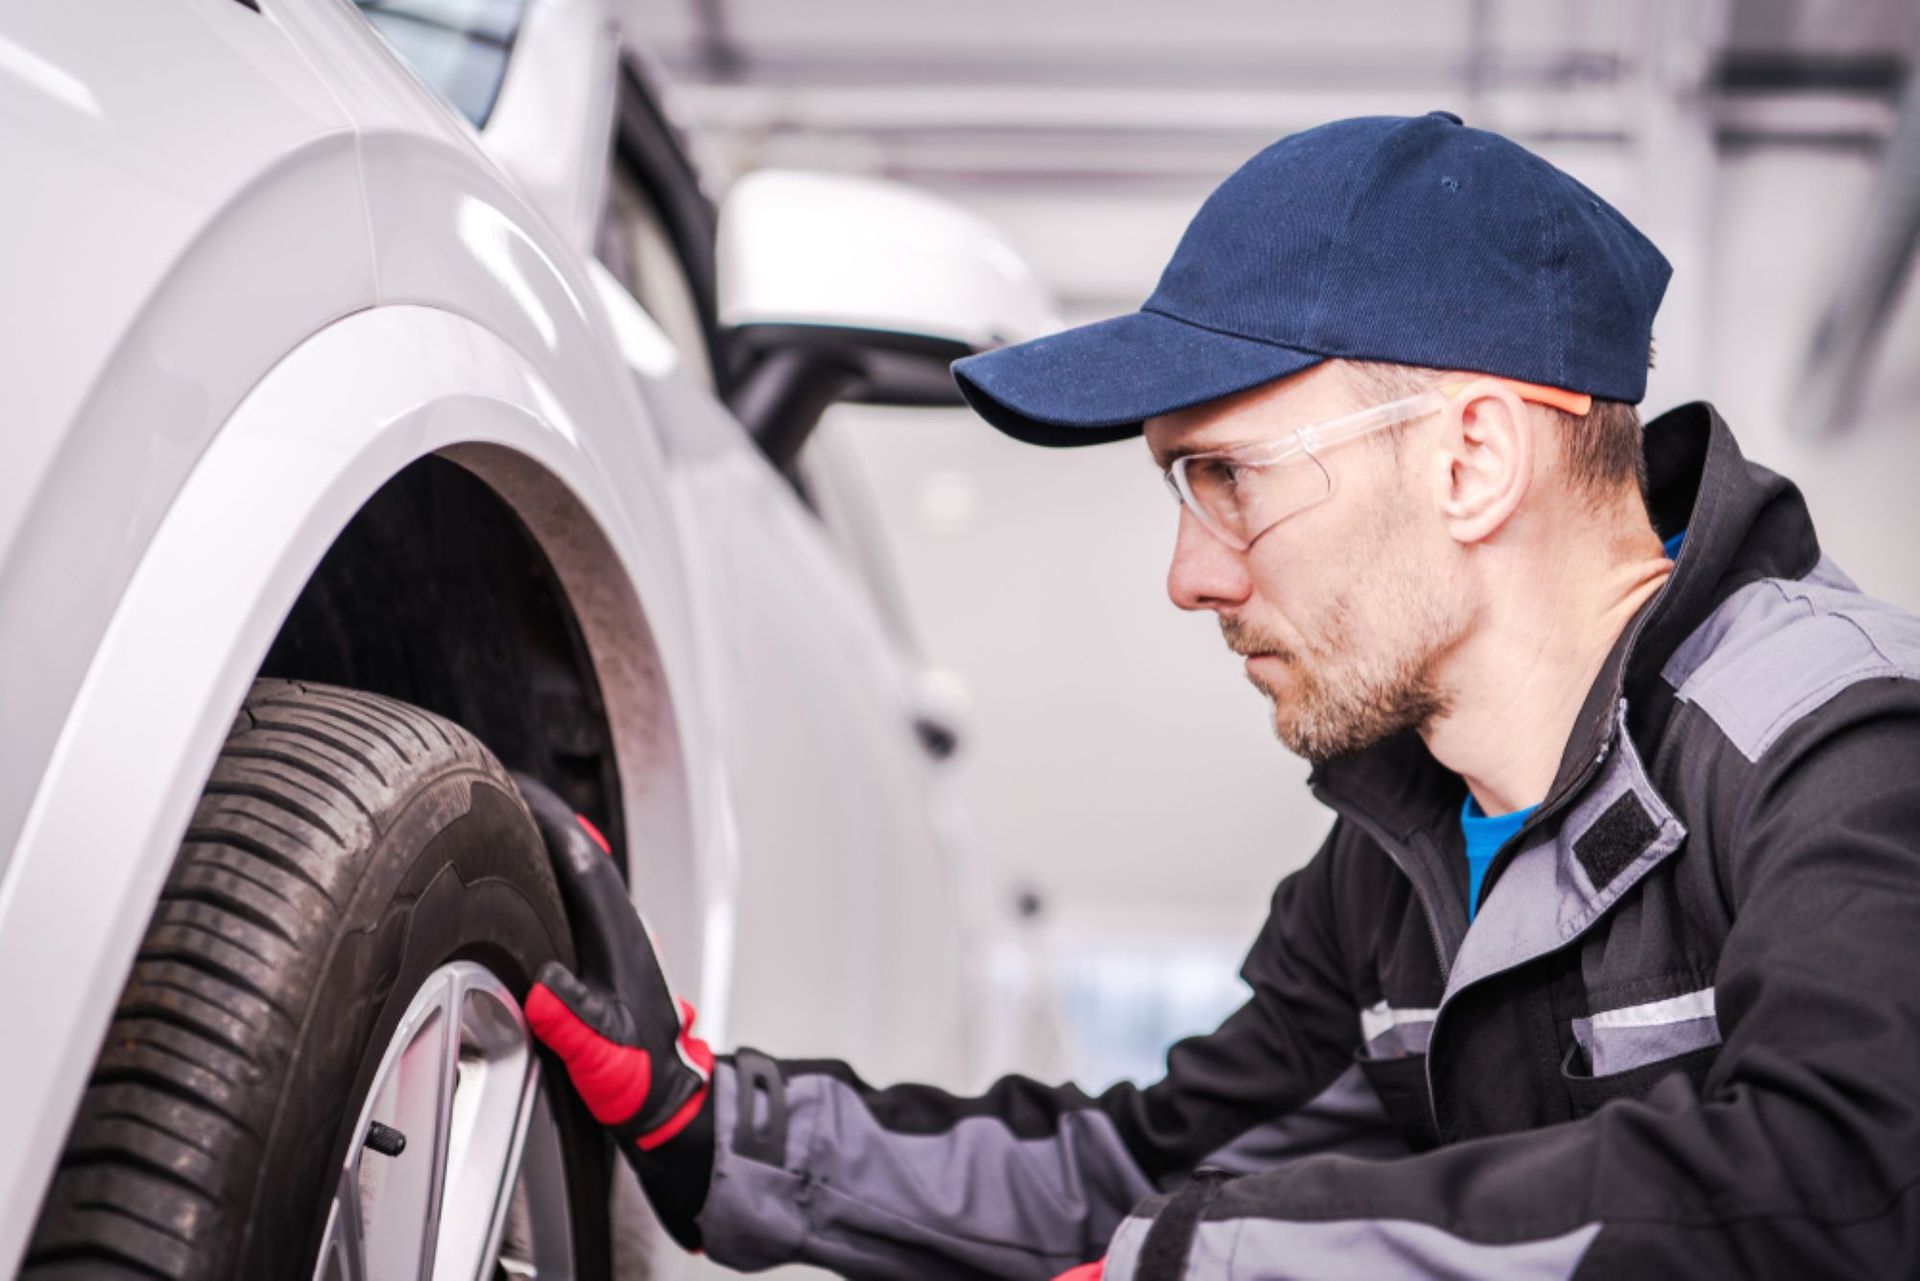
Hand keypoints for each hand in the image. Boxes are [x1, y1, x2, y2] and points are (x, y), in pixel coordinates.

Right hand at [513, 775, 714, 1244]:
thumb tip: (545, 987)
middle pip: (580, 851)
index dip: (547, 820)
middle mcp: (621, 927)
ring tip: (509, 813)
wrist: (671, 1100)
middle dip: (542, 815)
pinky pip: (578, 893)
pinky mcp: (609, 953)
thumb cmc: (640, 1079)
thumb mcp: (602, 1056)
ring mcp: (617, 937)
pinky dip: (554, 869)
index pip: (580, 860)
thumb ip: (573, 1022)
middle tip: (499, 785)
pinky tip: (534, 872)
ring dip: (549, 838)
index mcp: (616, 936)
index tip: (512, 787)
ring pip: (581, 870)